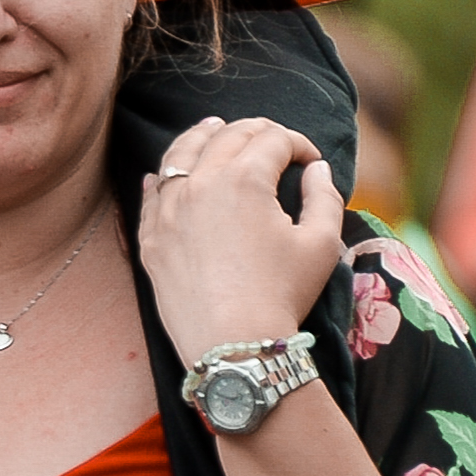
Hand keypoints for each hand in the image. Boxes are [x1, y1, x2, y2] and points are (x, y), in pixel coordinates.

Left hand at [136, 118, 344, 357]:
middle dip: (256, 131)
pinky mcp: (151, 239)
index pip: (274, 140)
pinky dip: (162, 177)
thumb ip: (324, 196)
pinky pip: (152, 195)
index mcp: (245, 179)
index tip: (310, 161)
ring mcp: (169, 210)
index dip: (298, 144)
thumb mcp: (321, 245)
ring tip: (213, 127)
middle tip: (272, 139)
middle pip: (228, 137)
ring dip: (202, 136)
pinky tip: (165, 174)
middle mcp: (202, 184)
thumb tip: (316, 168)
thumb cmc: (282, 296)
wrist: (234, 347)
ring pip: (181, 154)